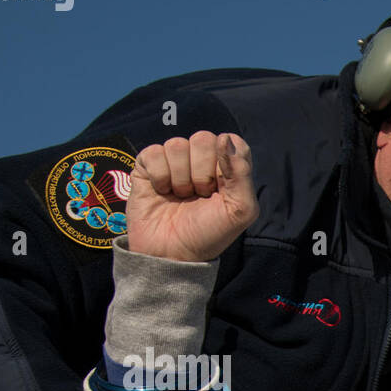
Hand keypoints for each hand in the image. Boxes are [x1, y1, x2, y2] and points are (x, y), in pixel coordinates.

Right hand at [126, 132, 258, 261]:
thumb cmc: (209, 234)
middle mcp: (201, 160)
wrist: (173, 253)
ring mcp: (174, 161)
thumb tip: (225, 138)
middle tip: (200, 196)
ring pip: (177, 144)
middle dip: (203, 172)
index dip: (227, 161)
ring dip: (181, 178)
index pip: (233, 142)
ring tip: (181, 197)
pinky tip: (162, 192)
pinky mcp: (148, 165)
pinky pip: (154, 152)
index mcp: (228, 168)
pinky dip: (160, 176)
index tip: (223, 186)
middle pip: (204, 139)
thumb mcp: (240, 211)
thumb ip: (242, 174)